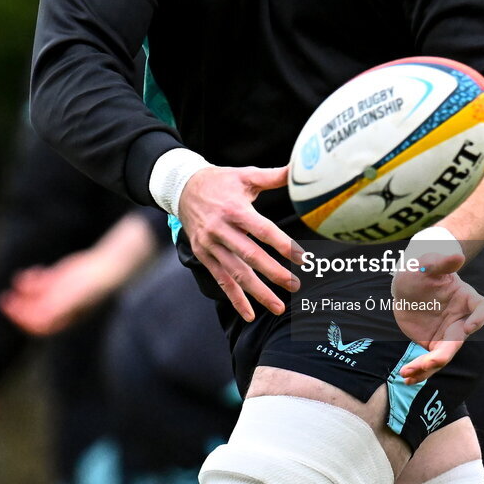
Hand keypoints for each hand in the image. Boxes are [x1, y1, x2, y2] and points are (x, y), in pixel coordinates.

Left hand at [0, 252, 112, 334]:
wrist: (106, 269)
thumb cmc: (92, 288)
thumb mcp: (72, 299)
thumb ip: (56, 309)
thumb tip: (39, 319)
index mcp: (62, 318)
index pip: (37, 325)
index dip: (22, 319)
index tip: (12, 309)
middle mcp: (58, 308)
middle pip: (32, 311)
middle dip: (18, 307)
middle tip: (4, 299)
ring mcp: (58, 293)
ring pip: (35, 297)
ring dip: (23, 292)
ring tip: (17, 282)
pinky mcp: (60, 279)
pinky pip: (41, 282)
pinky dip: (32, 279)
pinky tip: (29, 273)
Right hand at [179, 164, 304, 321]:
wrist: (182, 188)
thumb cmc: (220, 181)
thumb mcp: (244, 175)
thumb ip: (272, 176)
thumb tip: (297, 169)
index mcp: (235, 209)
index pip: (262, 230)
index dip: (282, 245)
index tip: (302, 258)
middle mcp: (221, 229)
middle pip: (250, 256)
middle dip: (274, 273)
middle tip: (295, 285)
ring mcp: (211, 245)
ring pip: (236, 273)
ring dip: (258, 292)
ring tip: (278, 307)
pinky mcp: (204, 255)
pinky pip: (221, 280)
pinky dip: (235, 299)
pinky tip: (250, 314)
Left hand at [390, 249, 483, 384]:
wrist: (406, 285)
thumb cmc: (420, 270)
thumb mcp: (427, 264)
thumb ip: (441, 263)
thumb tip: (458, 255)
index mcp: (466, 298)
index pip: (482, 309)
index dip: (479, 319)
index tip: (468, 327)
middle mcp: (460, 320)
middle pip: (458, 341)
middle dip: (444, 353)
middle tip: (428, 362)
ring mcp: (447, 334)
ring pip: (443, 356)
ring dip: (427, 368)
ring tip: (407, 373)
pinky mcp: (433, 343)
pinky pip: (429, 362)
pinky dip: (419, 371)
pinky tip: (405, 378)